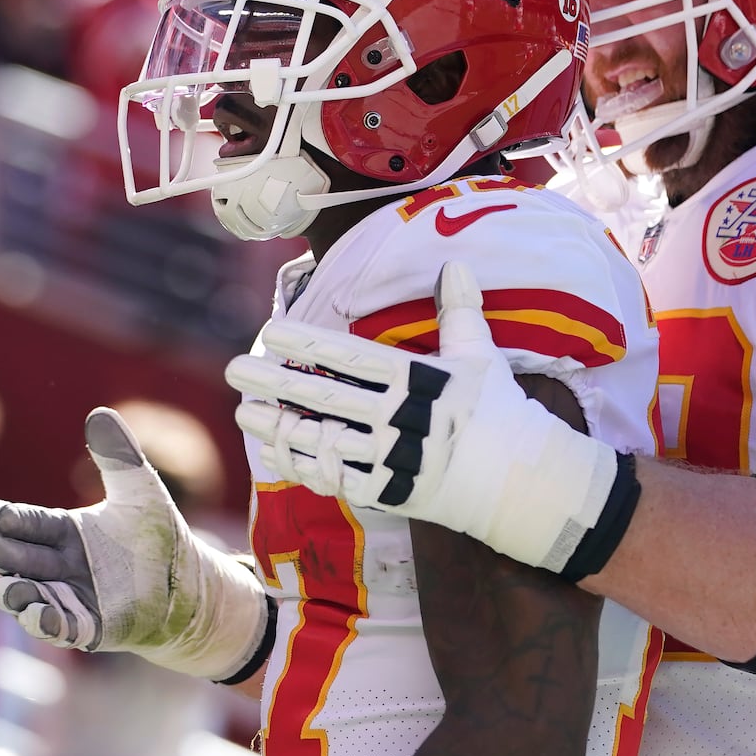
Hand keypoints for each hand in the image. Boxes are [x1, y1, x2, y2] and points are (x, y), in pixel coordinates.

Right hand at [0, 407, 270, 680]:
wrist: (187, 581)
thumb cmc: (158, 535)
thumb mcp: (140, 490)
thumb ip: (118, 456)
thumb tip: (99, 414)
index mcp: (66, 532)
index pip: (29, 523)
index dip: (9, 519)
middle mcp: (60, 566)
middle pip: (21, 558)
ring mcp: (70, 597)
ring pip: (30, 594)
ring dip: (14, 592)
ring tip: (3, 587)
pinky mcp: (87, 626)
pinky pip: (60, 625)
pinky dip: (46, 621)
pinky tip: (36, 612)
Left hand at [225, 262, 620, 574]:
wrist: (521, 483)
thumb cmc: (501, 412)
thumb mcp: (483, 356)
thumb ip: (461, 312)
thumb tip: (454, 263)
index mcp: (420, 381)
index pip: (352, 358)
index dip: (309, 343)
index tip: (272, 330)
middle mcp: (400, 419)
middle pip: (325, 398)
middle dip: (275, 382)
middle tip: (234, 370)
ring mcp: (393, 459)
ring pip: (322, 441)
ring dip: (278, 427)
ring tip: (244, 412)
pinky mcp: (391, 493)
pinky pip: (337, 481)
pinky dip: (305, 466)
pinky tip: (280, 452)